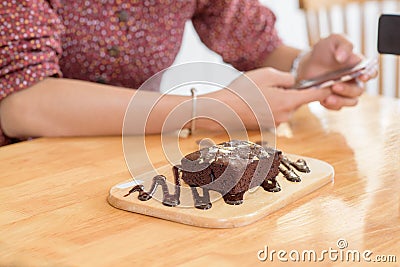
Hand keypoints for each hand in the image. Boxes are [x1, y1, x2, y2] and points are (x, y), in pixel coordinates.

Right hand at [203, 67, 330, 128]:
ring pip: (286, 107)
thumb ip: (287, 78)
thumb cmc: (243, 90)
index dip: (325, 89)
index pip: (314, 95)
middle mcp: (286, 115)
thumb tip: (294, 83)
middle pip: (298, 101)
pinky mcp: (268, 127)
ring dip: (280, 100)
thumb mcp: (267, 74)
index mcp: (288, 101)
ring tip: (259, 94)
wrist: (223, 109)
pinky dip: (271, 107)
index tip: (334, 86)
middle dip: (291, 92)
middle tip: (271, 85)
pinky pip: (276, 113)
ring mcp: (276, 123)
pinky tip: (256, 102)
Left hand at [297, 34, 377, 109]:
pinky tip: (323, 101)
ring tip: (327, 98)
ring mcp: (344, 92)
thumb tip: (343, 56)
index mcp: (359, 66)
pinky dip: (331, 105)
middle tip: (335, 85)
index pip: (371, 72)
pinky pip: (336, 107)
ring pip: (350, 101)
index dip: (369, 75)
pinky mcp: (334, 99)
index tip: (363, 76)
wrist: (307, 64)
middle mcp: (354, 80)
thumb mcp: (333, 41)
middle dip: (348, 89)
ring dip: (340, 100)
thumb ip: (342, 45)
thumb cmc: (324, 51)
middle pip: (359, 90)